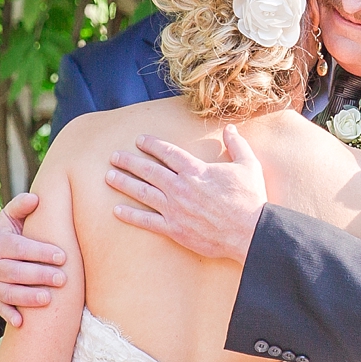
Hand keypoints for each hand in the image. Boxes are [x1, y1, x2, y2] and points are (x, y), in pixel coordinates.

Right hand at [0, 193, 67, 326]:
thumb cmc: (15, 230)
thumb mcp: (14, 215)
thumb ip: (22, 206)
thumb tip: (35, 198)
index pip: (18, 247)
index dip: (40, 252)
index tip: (62, 256)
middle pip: (14, 271)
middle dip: (39, 276)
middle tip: (62, 279)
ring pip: (7, 291)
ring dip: (27, 297)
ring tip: (48, 299)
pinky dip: (9, 315)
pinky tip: (22, 323)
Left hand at [106, 127, 267, 262]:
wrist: (251, 232)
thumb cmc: (251, 199)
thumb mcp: (248, 166)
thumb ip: (237, 145)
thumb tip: (231, 129)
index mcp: (196, 170)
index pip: (167, 153)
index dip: (151, 145)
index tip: (139, 140)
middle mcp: (181, 187)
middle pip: (148, 171)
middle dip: (129, 162)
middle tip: (114, 156)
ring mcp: (175, 209)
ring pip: (143, 193)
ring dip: (124, 183)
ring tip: (109, 176)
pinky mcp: (174, 229)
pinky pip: (147, 221)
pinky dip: (130, 215)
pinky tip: (117, 210)